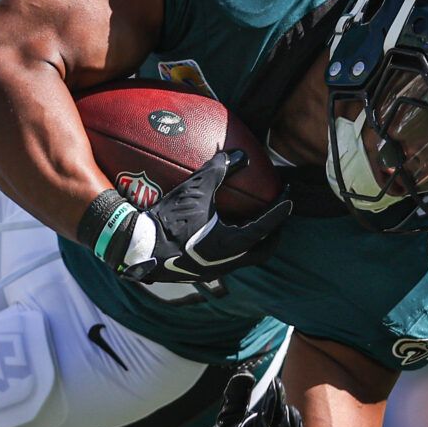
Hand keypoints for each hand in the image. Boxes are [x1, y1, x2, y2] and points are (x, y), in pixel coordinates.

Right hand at [123, 150, 292, 284]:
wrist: (138, 247)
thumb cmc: (168, 219)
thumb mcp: (196, 189)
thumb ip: (220, 169)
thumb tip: (240, 154)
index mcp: (231, 244)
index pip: (265, 227)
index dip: (279, 212)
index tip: (289, 200)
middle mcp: (227, 262)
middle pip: (262, 252)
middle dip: (273, 236)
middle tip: (278, 218)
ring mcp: (213, 270)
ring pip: (244, 259)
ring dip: (253, 244)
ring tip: (254, 226)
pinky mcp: (199, 272)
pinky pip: (228, 261)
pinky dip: (235, 248)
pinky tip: (226, 235)